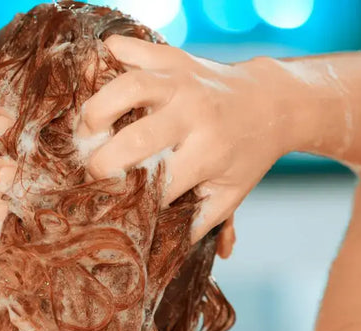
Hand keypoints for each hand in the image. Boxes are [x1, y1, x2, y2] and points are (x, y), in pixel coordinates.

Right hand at [79, 36, 300, 242]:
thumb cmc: (247, 154)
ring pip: (127, 87)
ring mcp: (181, 80)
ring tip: (87, 128)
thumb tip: (170, 253)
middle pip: (135, 142)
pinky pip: (129, 47)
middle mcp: (194, 114)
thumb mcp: (232, 193)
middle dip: (102, 164)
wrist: (273, 101)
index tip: (111, 207)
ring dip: (96, 110)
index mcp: (209, 153)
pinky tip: (93, 77)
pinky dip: (106, 56)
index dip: (129, 200)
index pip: (158, 185)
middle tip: (91, 173)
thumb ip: (203, 224)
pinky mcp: (172, 56)